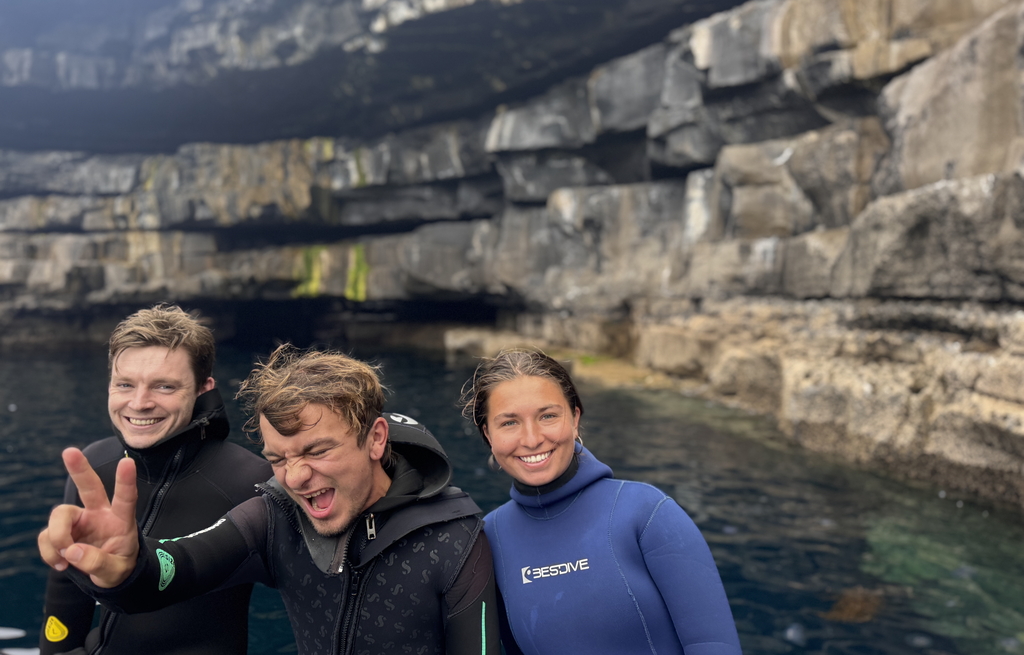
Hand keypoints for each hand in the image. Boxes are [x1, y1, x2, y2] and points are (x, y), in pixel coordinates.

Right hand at [38, 447, 139, 587]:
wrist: (109, 575)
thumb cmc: (120, 566)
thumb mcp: (117, 572)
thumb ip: (98, 563)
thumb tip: (72, 551)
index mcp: (121, 519)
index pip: (126, 498)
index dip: (125, 481)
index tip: (126, 462)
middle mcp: (99, 514)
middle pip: (89, 487)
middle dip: (80, 469)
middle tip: (70, 452)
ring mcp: (79, 521)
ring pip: (59, 515)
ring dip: (57, 537)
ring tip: (65, 559)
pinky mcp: (63, 531)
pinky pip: (47, 536)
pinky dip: (49, 551)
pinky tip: (60, 563)